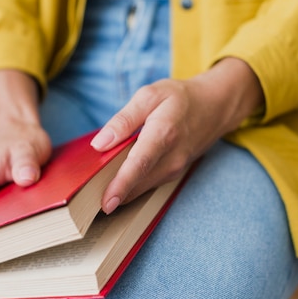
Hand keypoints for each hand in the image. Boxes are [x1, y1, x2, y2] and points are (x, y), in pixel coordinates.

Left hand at [91, 57, 263, 213]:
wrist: (214, 107)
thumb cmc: (179, 99)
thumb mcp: (149, 95)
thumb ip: (123, 119)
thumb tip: (100, 143)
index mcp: (163, 133)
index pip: (139, 164)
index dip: (121, 185)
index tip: (105, 202)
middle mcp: (172, 157)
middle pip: (138, 183)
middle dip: (111, 192)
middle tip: (83, 198)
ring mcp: (175, 169)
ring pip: (141, 188)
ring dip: (119, 191)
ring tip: (93, 190)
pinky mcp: (174, 174)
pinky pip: (147, 185)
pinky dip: (130, 186)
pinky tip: (114, 180)